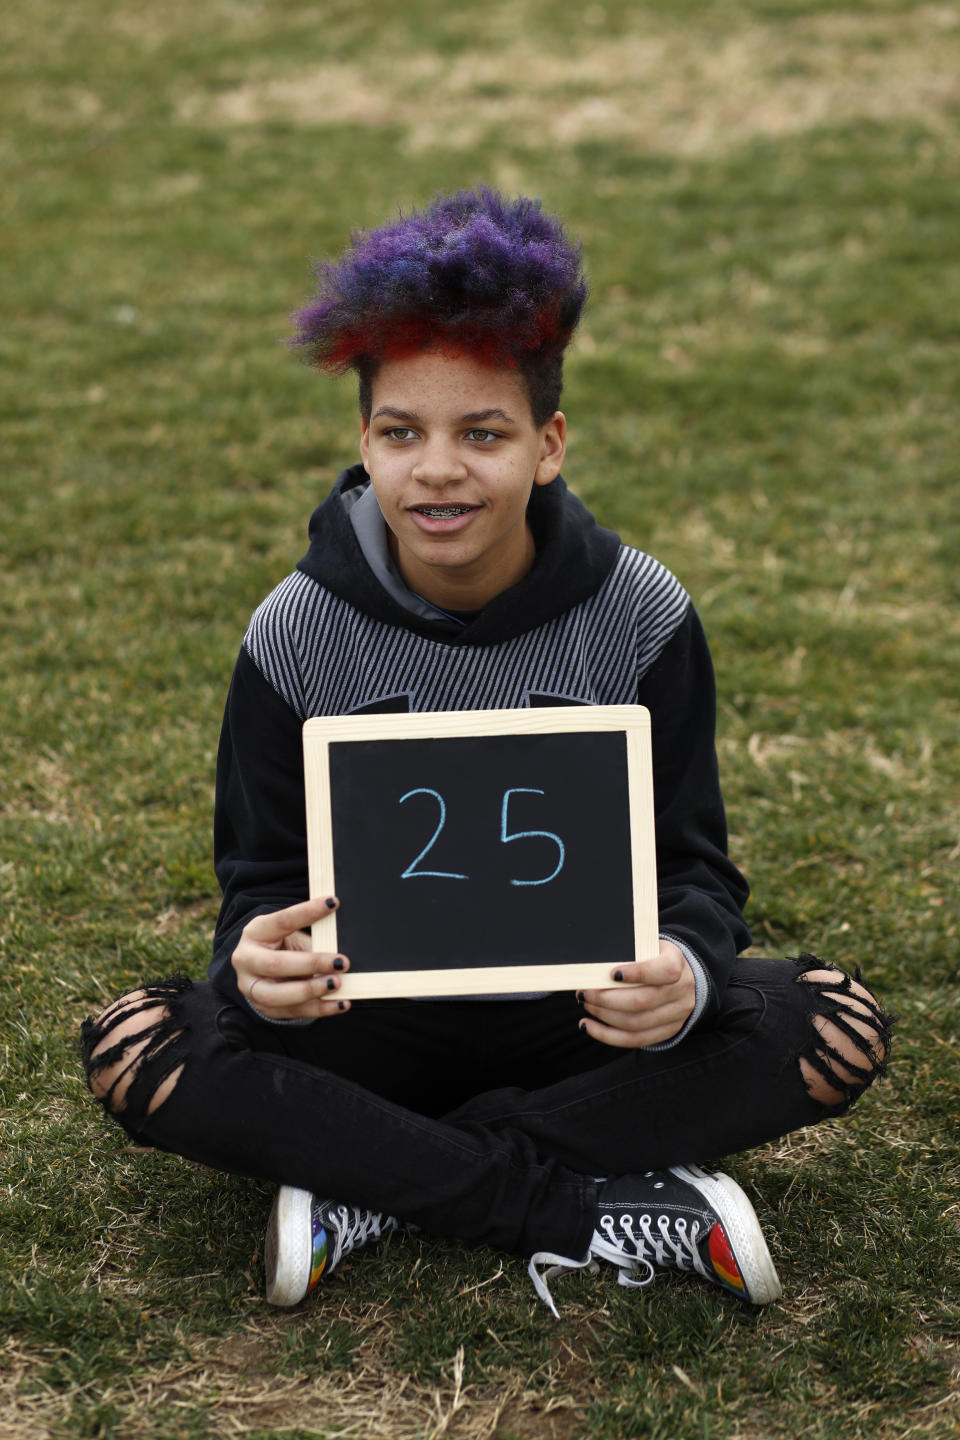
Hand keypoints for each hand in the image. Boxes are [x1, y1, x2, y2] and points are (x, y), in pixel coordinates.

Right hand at [231, 897, 350, 1020]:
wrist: (262, 970)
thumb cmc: (284, 946)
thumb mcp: (291, 935)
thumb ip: (312, 938)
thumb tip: (341, 944)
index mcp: (256, 932)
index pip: (282, 921)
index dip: (308, 912)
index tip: (333, 903)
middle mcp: (247, 960)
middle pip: (275, 964)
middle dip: (311, 963)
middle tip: (342, 962)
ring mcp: (251, 987)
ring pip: (277, 995)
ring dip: (311, 990)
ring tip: (338, 984)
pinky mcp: (264, 1008)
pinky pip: (292, 1012)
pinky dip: (320, 1008)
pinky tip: (341, 1002)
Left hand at [578, 940, 695, 1048]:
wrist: (682, 976)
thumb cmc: (655, 958)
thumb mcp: (648, 947)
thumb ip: (628, 954)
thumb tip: (595, 966)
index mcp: (677, 963)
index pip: (664, 971)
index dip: (637, 973)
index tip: (612, 973)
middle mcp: (681, 991)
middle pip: (642, 1001)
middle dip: (606, 998)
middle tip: (585, 992)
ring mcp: (676, 1015)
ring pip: (635, 1023)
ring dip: (604, 1016)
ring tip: (586, 1004)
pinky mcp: (667, 1031)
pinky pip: (634, 1039)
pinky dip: (606, 1035)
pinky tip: (588, 1026)